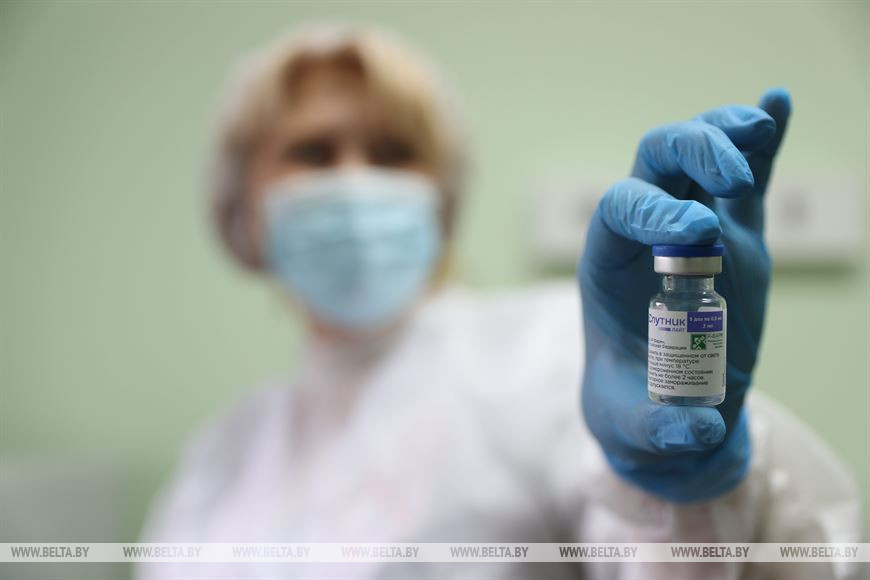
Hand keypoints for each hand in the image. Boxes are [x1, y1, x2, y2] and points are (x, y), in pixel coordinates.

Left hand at [578, 88, 791, 501]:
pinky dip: (762, 140)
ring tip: (758, 126)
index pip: (620, 210)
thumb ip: (658, 429)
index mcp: (608, 263)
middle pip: (657, 160)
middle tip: (735, 180)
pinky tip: (779, 103)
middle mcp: (646, 232)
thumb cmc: (635, 406)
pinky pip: (747, 178)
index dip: (655, 211)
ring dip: (727, 132)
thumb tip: (696, 430)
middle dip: (694, 154)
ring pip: (699, 156)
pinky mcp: (734, 235)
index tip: (697, 233)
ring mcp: (693, 226)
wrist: (663, 402)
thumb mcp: (636, 427)